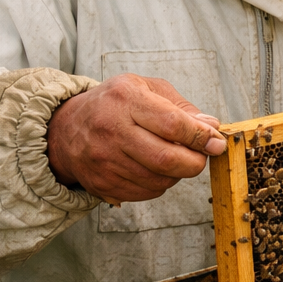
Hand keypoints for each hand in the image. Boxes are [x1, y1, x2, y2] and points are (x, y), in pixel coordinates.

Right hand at [46, 74, 225, 204]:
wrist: (66, 128)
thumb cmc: (115, 105)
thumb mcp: (147, 89)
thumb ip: (182, 108)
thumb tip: (212, 127)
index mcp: (126, 99)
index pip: (172, 124)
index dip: (200, 136)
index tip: (216, 142)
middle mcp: (111, 130)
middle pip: (167, 158)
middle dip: (196, 161)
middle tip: (202, 155)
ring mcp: (104, 160)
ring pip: (160, 179)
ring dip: (179, 173)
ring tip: (176, 158)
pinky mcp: (102, 183)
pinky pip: (147, 192)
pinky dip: (162, 183)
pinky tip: (156, 168)